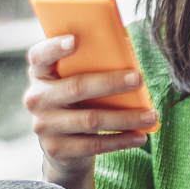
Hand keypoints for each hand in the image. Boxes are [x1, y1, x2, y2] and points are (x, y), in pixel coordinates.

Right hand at [24, 35, 157, 188]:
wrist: (63, 147)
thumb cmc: (79, 102)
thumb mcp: (78, 81)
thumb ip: (93, 64)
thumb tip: (126, 47)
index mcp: (41, 74)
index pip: (39, 56)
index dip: (54, 47)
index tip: (75, 40)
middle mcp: (37, 98)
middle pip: (76, 87)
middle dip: (111, 83)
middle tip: (139, 79)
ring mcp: (44, 125)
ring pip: (91, 119)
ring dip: (126, 117)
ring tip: (152, 115)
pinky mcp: (57, 148)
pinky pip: (94, 144)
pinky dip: (121, 140)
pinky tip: (140, 136)